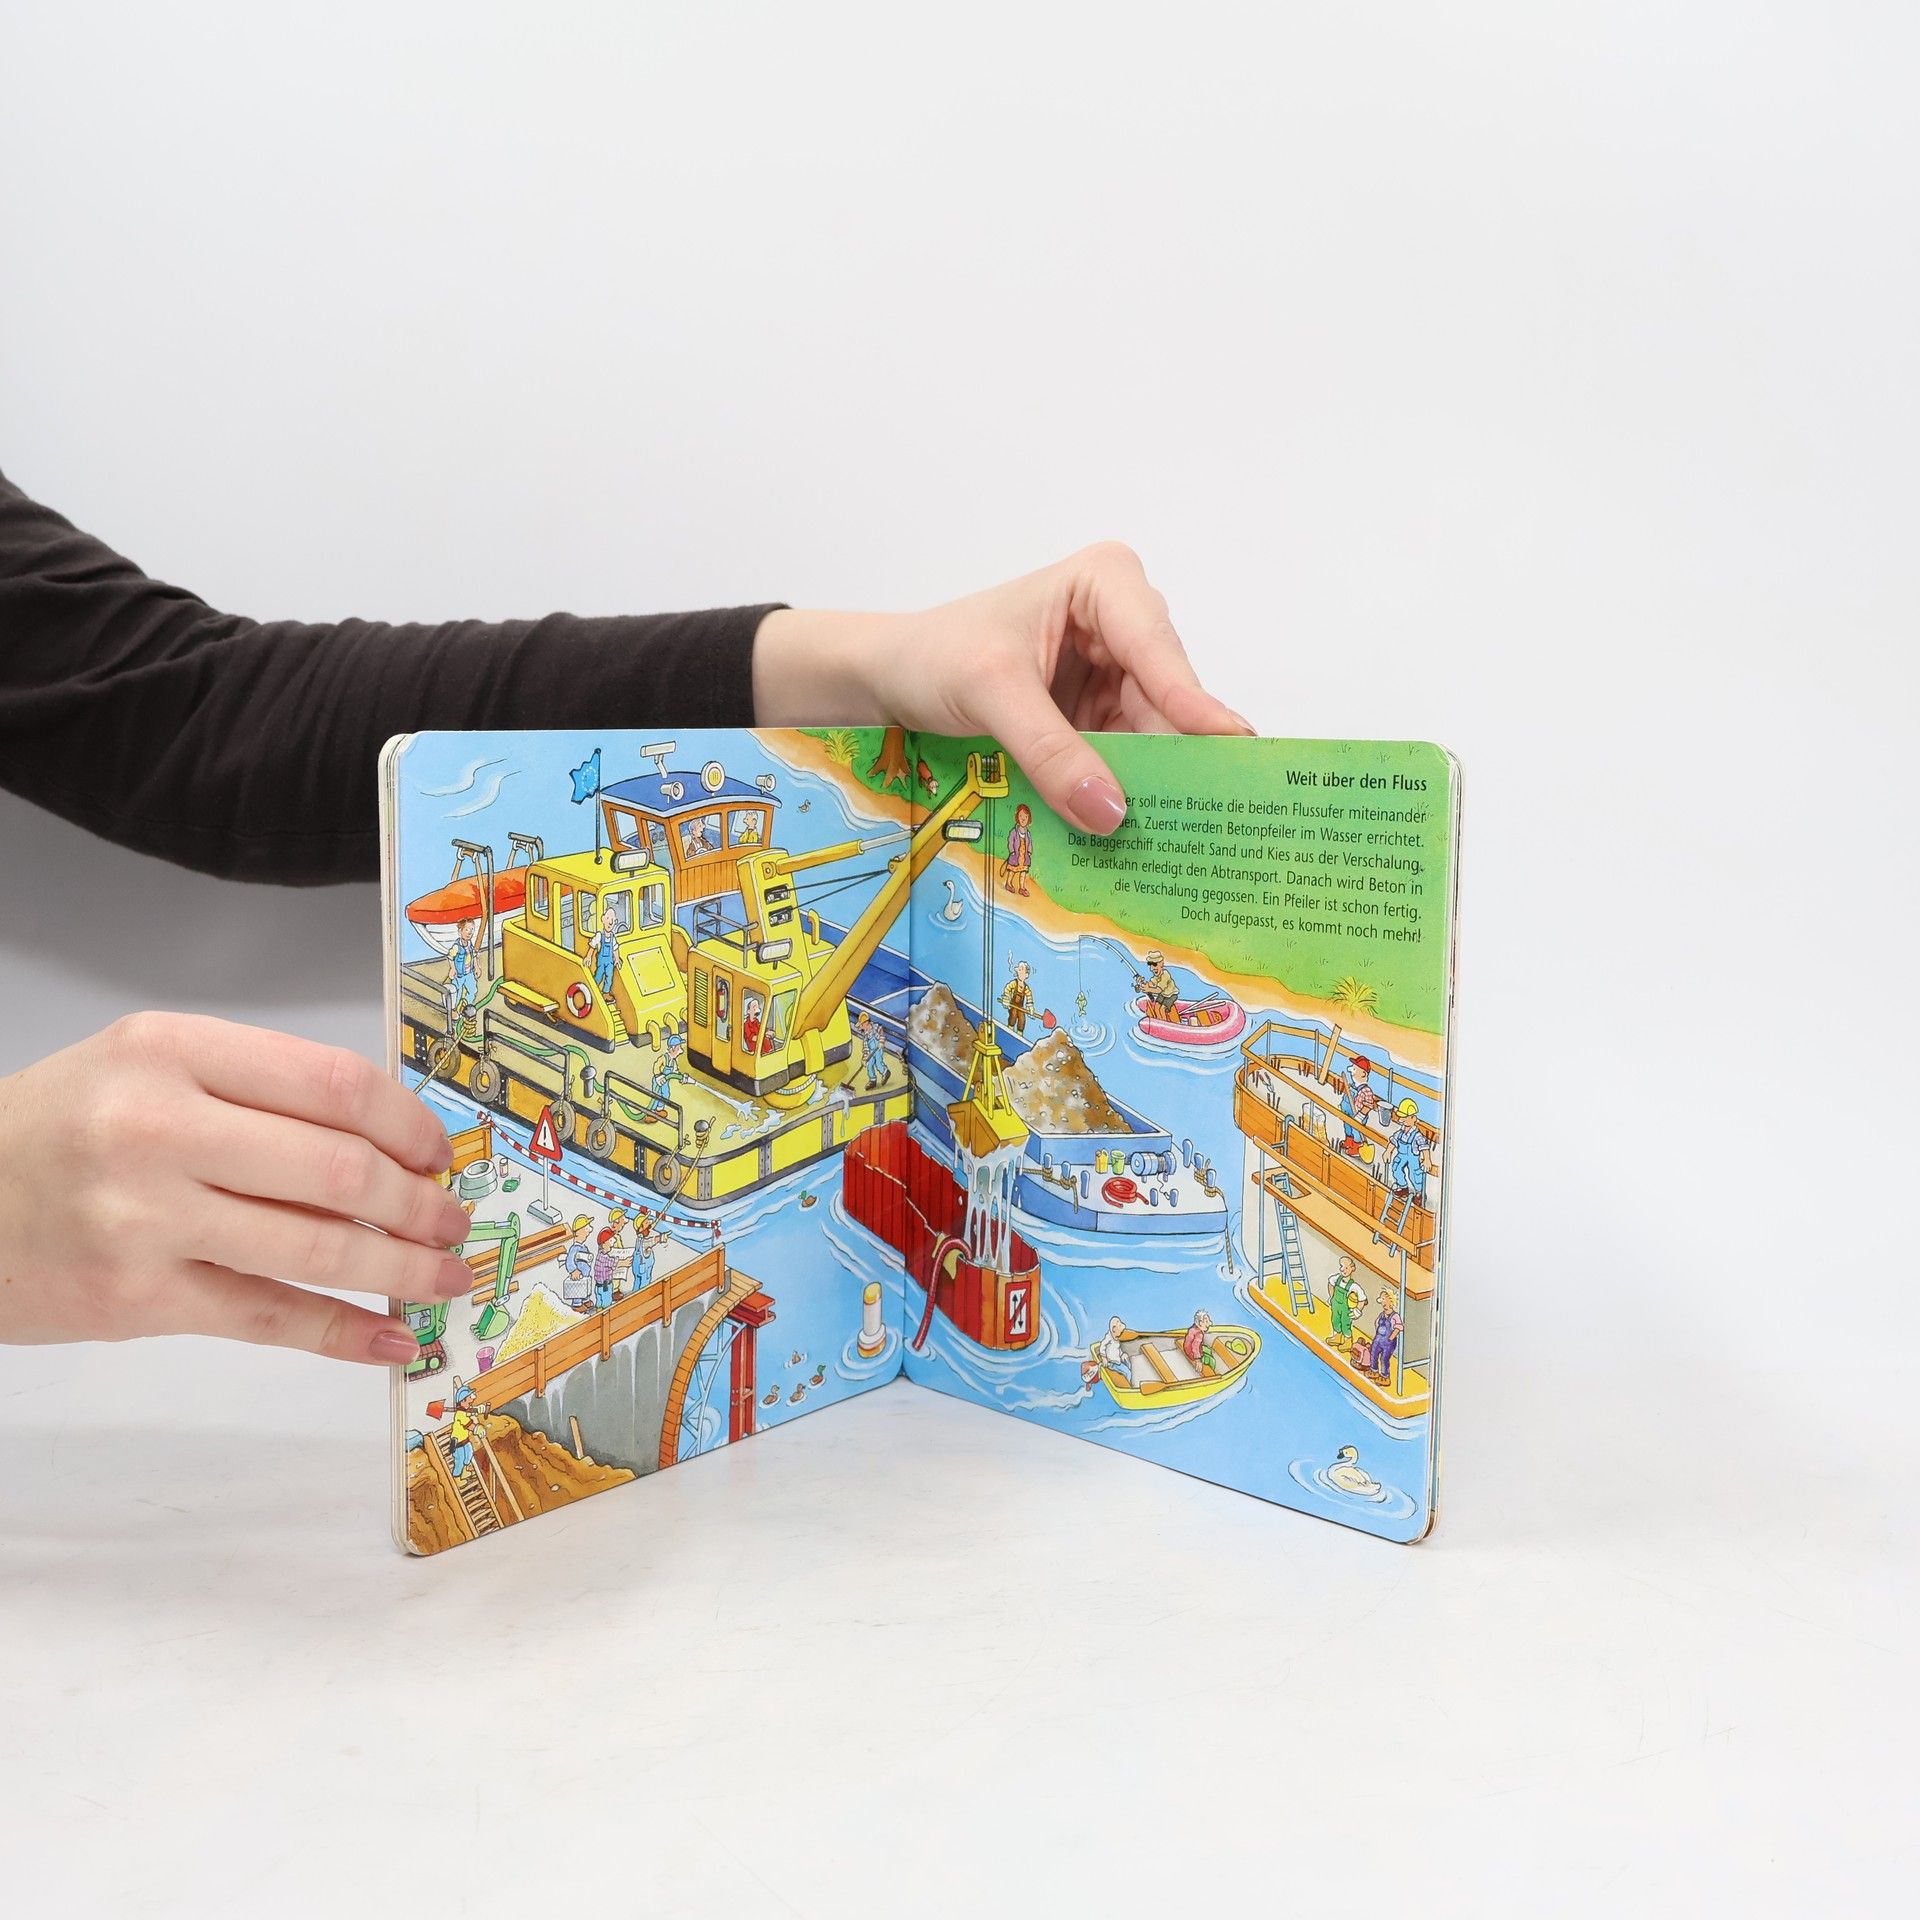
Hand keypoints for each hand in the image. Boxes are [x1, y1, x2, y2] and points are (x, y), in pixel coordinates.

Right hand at [0, 1013, 472, 1362]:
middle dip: (417, 1203)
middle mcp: (159, 1128)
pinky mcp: (135, 1298)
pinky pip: (266, 1316)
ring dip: (401, 1267)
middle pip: (338, 1169)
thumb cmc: (62, 1130)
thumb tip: (389, 1142)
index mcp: (174, 1052)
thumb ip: (257, 1089)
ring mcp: (145, 1218)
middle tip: (451, 1221)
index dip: (408, 1125)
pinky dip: (342, 1332)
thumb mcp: (150, 1068)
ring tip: (443, 1275)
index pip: (333, 1084)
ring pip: (315, 1248)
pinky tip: (389, 1336)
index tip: (438, 1153)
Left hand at [751, 542, 1251, 833]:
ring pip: (1155, 734)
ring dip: (1157, 782)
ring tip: (1183, 833)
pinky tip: (1142, 830)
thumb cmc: (933, 656)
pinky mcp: (1100, 718)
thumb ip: (1049, 749)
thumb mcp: (990, 692)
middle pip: (1167, 696)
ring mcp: (1116, 674)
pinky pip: (1128, 758)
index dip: (1190, 701)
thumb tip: (1110, 811)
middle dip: (1178, 753)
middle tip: (1212, 811)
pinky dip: (1128, 791)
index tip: (1228, 743)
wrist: (890, 678)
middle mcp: (1124, 624)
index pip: (1156, 648)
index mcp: (1105, 584)